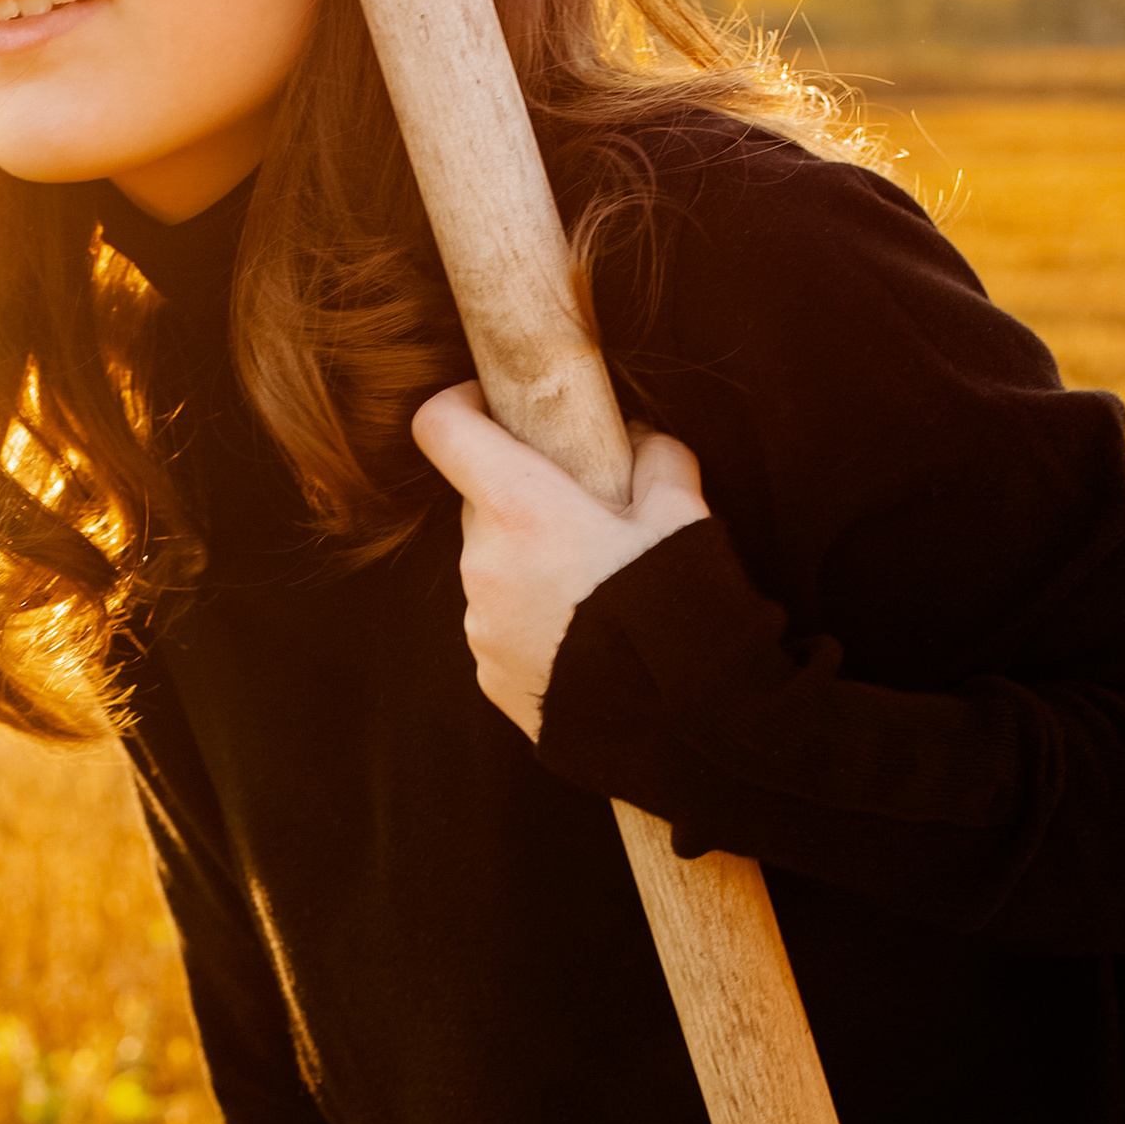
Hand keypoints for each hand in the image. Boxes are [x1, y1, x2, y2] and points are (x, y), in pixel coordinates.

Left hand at [411, 380, 707, 739]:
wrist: (676, 720)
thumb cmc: (676, 605)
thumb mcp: (683, 513)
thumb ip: (656, 460)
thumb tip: (637, 443)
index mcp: (519, 508)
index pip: (442, 428)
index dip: (458, 404)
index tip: (487, 404)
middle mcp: (482, 563)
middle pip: (481, 504)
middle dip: (522, 499)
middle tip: (585, 518)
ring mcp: (479, 624)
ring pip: (491, 568)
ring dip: (529, 565)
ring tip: (596, 591)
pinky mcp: (488, 675)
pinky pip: (500, 626)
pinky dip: (532, 620)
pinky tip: (586, 640)